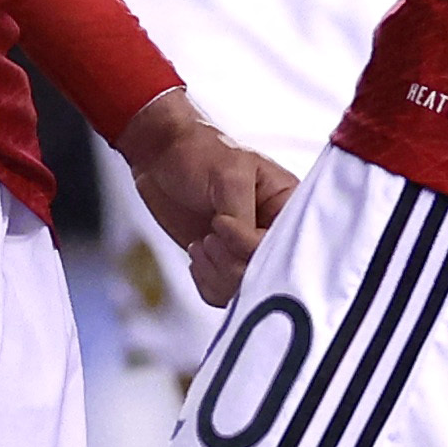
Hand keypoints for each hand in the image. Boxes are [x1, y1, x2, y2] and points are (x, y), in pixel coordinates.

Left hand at [121, 89, 292, 306]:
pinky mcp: (224, 262)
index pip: (287, 244)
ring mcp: (247, 250)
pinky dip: (207, 281)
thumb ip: (243, 213)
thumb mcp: (228, 175)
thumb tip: (249, 249)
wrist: (160, 157)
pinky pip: (225, 293)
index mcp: (287, 204)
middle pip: (269, 273)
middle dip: (231, 262)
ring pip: (245, 288)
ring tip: (201, 243)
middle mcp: (273, 231)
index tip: (220, 224)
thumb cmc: (199, 152)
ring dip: (216, 272)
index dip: (251, 246)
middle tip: (208, 238)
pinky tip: (197, 254)